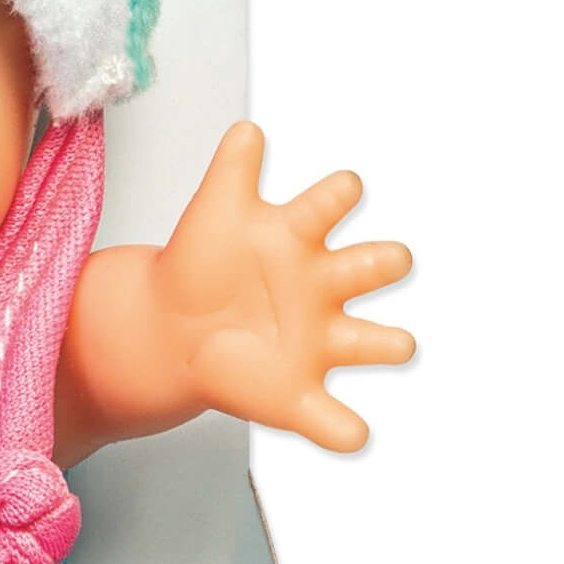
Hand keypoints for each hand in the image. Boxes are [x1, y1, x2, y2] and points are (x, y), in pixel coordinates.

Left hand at [153, 124, 413, 450]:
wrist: (167, 326)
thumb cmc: (202, 264)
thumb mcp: (214, 210)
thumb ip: (231, 167)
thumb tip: (248, 129)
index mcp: (302, 238)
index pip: (332, 205)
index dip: (339, 194)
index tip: (344, 189)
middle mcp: (323, 287)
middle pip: (372, 267)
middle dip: (383, 262)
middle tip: (391, 258)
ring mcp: (317, 339)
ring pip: (371, 342)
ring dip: (388, 343)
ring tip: (397, 345)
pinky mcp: (297, 392)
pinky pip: (330, 418)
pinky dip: (344, 430)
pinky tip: (352, 433)